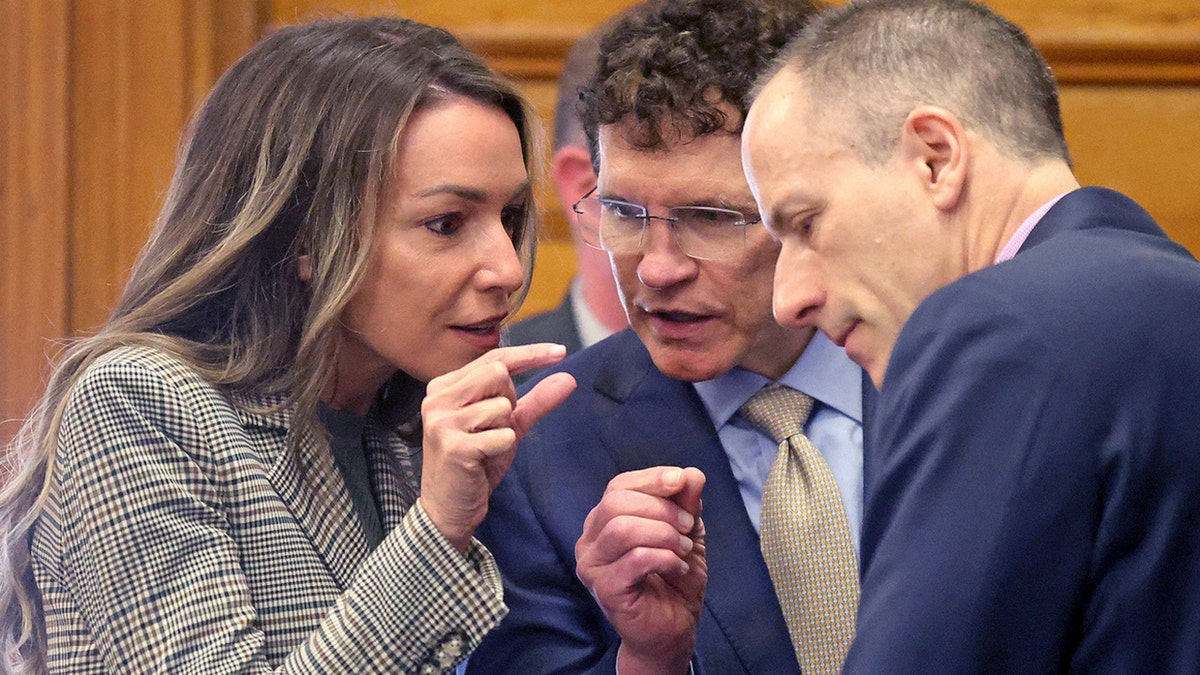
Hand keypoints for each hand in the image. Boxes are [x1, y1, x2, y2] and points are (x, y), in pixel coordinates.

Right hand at [419, 343, 576, 552]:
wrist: (449, 508)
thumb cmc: (476, 463)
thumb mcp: (508, 426)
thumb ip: (535, 400)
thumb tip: (568, 377)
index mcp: (445, 386)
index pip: (494, 358)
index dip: (529, 354)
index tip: (561, 351)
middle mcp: (437, 398)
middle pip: (499, 374)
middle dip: (510, 400)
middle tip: (496, 427)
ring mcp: (442, 421)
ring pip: (502, 405)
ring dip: (505, 429)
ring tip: (485, 447)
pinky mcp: (453, 446)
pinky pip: (502, 435)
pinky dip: (503, 448)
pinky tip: (483, 460)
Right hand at [576, 467, 706, 674]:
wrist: (674, 628)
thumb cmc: (673, 578)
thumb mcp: (686, 533)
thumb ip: (686, 503)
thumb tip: (692, 474)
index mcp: (604, 521)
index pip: (619, 486)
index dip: (652, 479)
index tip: (682, 481)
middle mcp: (589, 540)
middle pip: (616, 502)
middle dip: (661, 508)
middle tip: (688, 526)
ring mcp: (592, 565)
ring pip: (622, 528)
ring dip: (663, 533)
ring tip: (683, 549)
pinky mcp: (604, 588)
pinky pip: (635, 559)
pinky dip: (664, 557)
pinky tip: (677, 567)